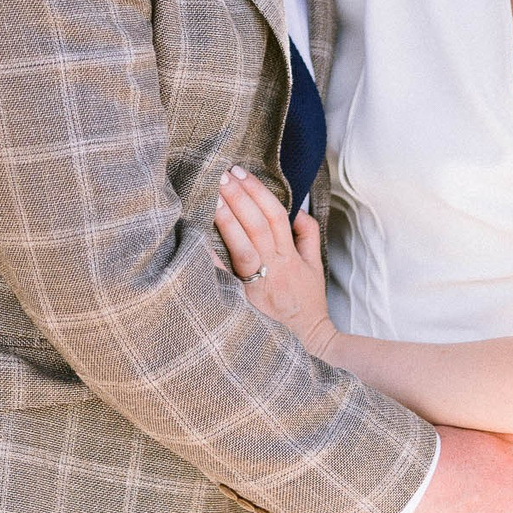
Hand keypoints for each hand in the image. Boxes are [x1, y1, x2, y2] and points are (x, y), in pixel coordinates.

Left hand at [216, 167, 337, 356]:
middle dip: (238, 198)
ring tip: (211, 196)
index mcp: (290, 257)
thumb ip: (308, 235)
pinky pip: (225, 276)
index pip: (276, 216)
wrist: (306, 340)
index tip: (242, 173)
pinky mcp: (243, 300)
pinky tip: (196, 237)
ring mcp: (258, 284)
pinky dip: (212, 257)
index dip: (259, 192)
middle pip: (256, 226)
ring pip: (242, 247)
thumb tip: (297, 209)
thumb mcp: (315, 266)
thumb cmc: (308, 301)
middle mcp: (275, 267)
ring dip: (226, 220)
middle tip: (221, 175)